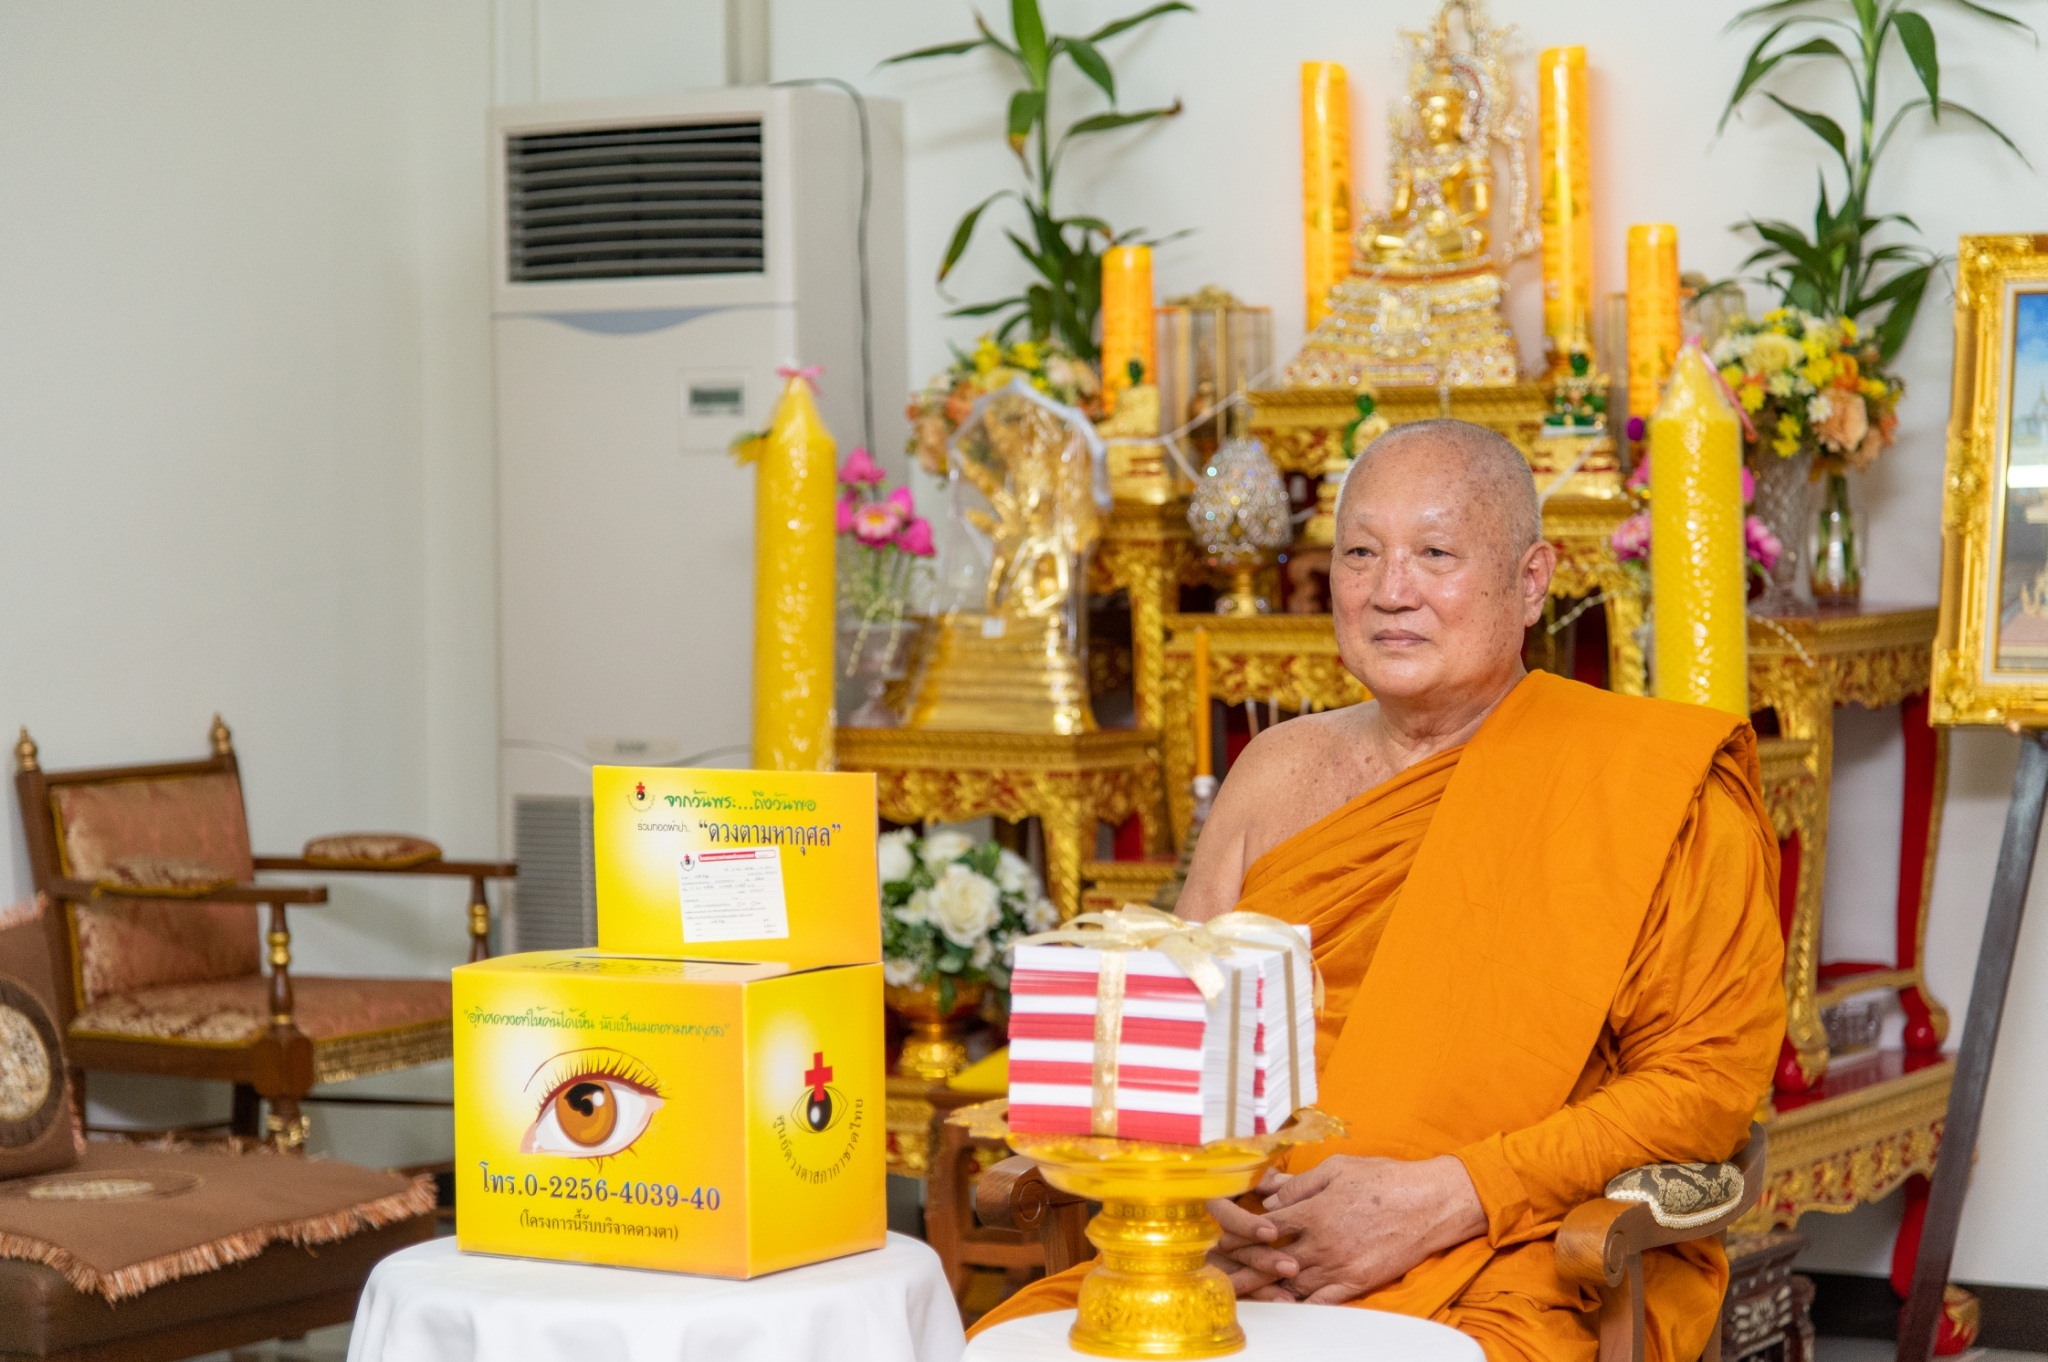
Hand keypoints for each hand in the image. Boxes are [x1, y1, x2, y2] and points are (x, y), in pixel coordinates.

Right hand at [1204, 1171, 1294, 1299]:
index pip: (1223, 1215)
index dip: (1246, 1225)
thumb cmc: (1226, 1181)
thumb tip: (1282, 1184)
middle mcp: (1203, 1231)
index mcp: (1207, 1201)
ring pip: (1233, 1273)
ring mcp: (1208, 1256)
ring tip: (1288, 1296)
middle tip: (1291, 1267)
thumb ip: (1260, 1179)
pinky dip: (1259, 1296)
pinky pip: (1237, 1288)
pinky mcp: (1216, 1275)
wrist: (1198, 1203)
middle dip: (1262, 1259)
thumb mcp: (1241, 1175)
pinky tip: (1280, 1301)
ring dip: (1262, 1284)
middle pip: (1231, 1249)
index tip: (1271, 1232)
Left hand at [1223, 1155, 1485, 1304]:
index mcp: (1313, 1210)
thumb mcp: (1338, 1168)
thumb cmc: (1385, 1180)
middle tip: (1218, 1268)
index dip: (1238, 1231)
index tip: (1220, 1236)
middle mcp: (1321, 1242)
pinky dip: (1297, 1303)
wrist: (1430, 1204)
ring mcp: (1338, 1266)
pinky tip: (1281, 1304)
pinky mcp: (1355, 1283)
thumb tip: (1268, 1194)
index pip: (1263, 1225)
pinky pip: (1319, 1301)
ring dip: (1262, 1285)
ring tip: (1239, 1289)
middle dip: (1242, 1261)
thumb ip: (1299, 1184)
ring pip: (1289, 1282)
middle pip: (1269, 1257)